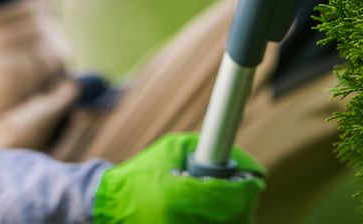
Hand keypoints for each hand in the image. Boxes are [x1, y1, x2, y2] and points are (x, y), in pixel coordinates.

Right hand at [92, 133, 266, 223]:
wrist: (108, 206)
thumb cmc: (140, 174)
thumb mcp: (171, 149)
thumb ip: (206, 147)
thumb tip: (240, 158)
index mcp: (178, 196)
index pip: (230, 196)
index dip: (248, 186)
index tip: (255, 177)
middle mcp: (181, 221)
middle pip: (235, 218)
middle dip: (243, 201)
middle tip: (243, 188)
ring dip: (234, 215)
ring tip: (226, 201)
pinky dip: (220, 223)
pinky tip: (212, 215)